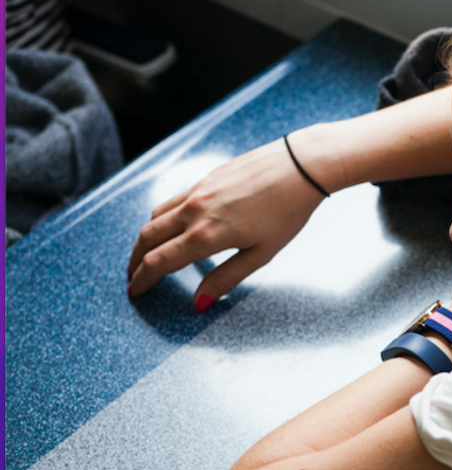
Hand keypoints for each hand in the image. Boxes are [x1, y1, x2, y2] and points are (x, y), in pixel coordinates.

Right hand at [127, 137, 327, 307]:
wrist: (301, 166)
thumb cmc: (288, 211)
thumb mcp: (262, 253)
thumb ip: (227, 278)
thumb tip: (200, 302)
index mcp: (207, 234)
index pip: (160, 262)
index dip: (144, 279)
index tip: (136, 292)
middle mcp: (194, 211)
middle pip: (148, 238)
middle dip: (135, 261)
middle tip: (133, 277)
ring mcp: (197, 190)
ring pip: (156, 217)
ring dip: (145, 239)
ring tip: (146, 255)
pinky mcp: (205, 177)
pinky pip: (172, 201)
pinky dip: (161, 218)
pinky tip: (170, 227)